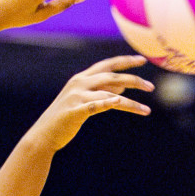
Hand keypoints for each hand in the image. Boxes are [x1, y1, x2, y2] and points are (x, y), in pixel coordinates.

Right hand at [29, 55, 152, 151]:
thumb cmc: (65, 119)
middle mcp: (79, 83)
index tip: (142, 60)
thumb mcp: (83, 101)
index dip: (125, 61)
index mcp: (81, 78)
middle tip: (151, 87)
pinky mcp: (75, 112)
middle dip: (134, 80)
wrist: (43, 135)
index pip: (107, 65)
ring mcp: (76, 97)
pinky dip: (108, 103)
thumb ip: (102, 92)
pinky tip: (120, 102)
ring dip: (130, 103)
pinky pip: (95, 106)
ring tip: (146, 110)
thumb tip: (123, 87)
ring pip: (110, 94)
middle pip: (112, 76)